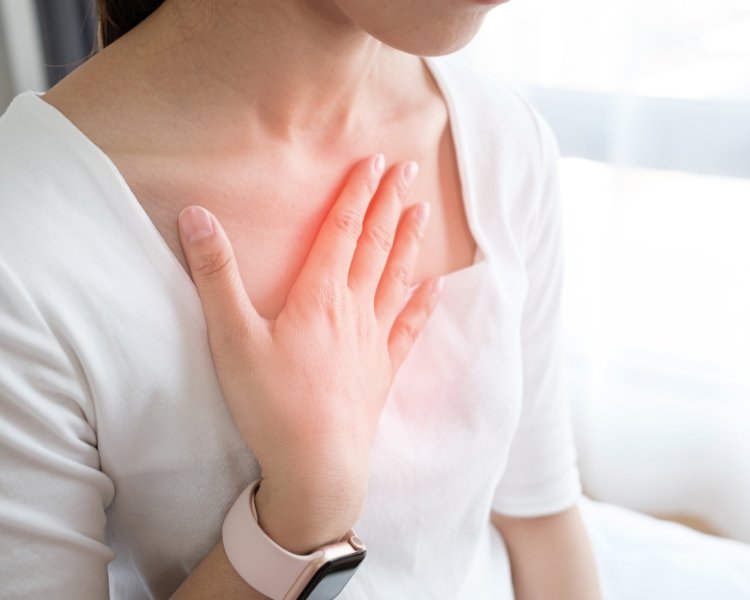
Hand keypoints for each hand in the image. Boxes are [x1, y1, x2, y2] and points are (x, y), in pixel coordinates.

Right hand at [176, 155, 441, 551]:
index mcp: (319, 295)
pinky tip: (436, 287)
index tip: (375, 160)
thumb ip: (216, 275)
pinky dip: (423, 304)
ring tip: (424, 211)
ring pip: (397, 278)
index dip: (357, 192)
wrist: (318, 464)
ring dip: (410, 241)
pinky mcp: (383, 370)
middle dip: (390, 203)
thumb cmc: (271, 403)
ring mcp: (374, 340)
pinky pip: (409, 328)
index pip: (342, 230)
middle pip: (376, 245)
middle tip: (409, 169)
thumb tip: (196, 215)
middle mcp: (354, 309)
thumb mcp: (232, 338)